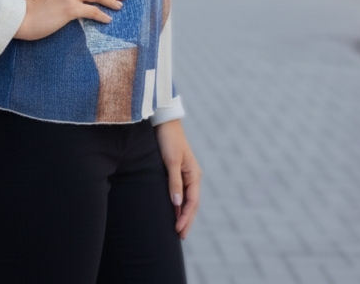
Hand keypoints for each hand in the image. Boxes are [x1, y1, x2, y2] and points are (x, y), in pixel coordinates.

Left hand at [155, 119, 200, 239]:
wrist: (164, 122)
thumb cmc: (168, 140)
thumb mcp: (171, 161)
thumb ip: (174, 182)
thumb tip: (177, 204)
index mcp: (194, 174)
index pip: (192, 202)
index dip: (186, 217)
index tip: (178, 230)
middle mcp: (192, 176)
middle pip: (191, 203)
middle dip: (186, 220)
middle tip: (179, 236)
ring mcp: (185, 174)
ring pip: (186, 199)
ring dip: (183, 214)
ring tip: (178, 229)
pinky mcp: (177, 171)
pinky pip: (180, 191)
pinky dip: (178, 203)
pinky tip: (173, 210)